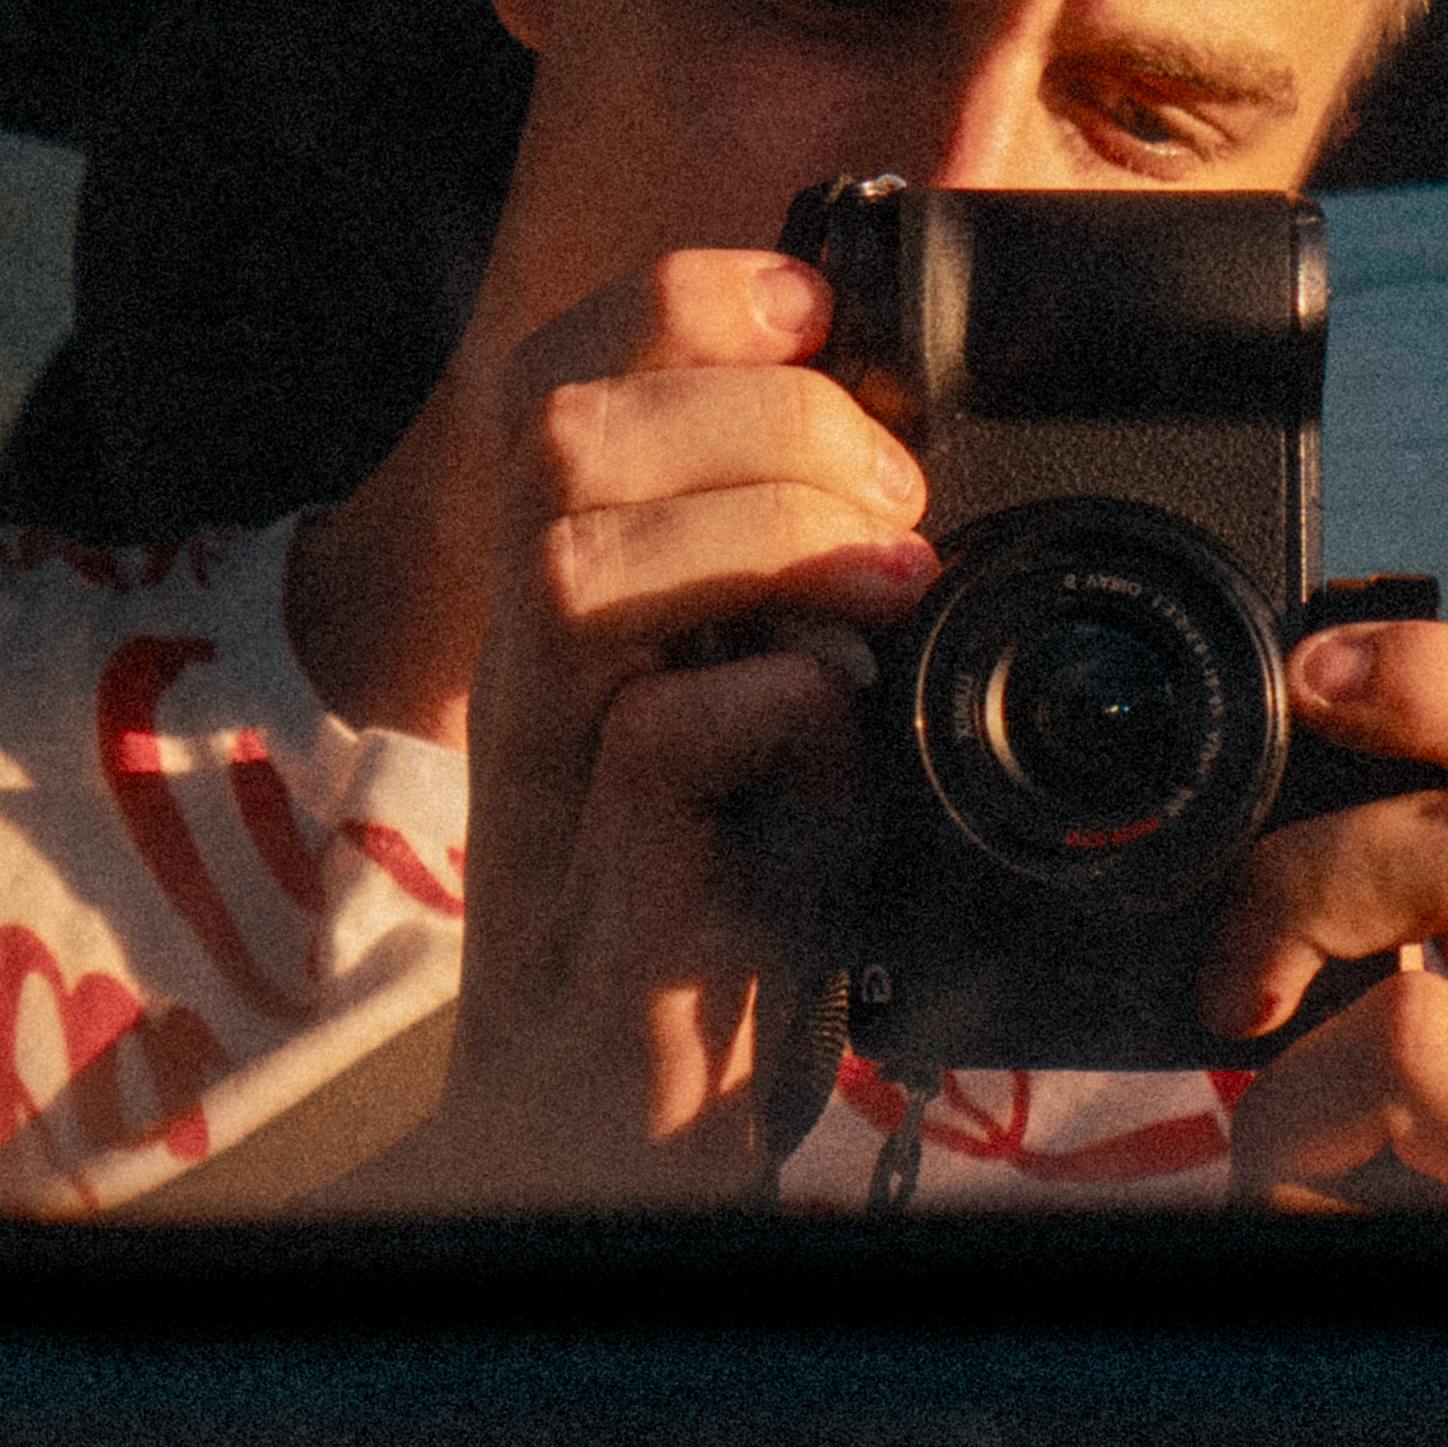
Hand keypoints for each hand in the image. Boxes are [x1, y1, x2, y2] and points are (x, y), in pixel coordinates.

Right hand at [384, 249, 935, 1209]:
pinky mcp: (607, 903)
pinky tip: (839, 728)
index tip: (814, 307)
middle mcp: (534, 675)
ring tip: (886, 583)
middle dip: (750, 415)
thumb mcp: (766, 716)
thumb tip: (913, 472)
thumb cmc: (714, 919)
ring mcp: (552, 785)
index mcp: (570, 607)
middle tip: (887, 498)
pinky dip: (770, 706)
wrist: (620, 1144)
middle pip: (551, 432)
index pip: (558, 377)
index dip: (679, 302)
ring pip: (577, 563)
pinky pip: (652, 745)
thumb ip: (800, 597)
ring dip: (758, 534)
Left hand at [1198, 620, 1447, 1212]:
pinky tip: (1295, 1173)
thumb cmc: (1373, 1237)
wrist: (1393, 1444)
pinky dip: (1301, 1087)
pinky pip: (1409, 1038)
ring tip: (1259, 1031)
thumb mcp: (1410, 1052)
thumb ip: (1412, 921)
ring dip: (1314, 920)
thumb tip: (1307, 754)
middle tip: (1247, 936)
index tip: (1316, 672)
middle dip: (1343, 828)